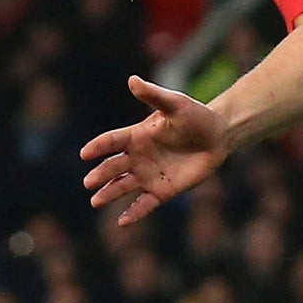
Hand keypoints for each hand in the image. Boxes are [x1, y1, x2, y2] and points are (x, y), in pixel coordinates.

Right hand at [81, 76, 230, 225]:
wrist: (218, 136)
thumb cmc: (195, 116)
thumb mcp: (175, 104)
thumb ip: (153, 95)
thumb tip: (132, 80)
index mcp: (136, 136)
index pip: (111, 142)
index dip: (98, 147)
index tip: (85, 154)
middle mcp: (137, 157)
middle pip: (113, 167)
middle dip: (101, 175)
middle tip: (89, 183)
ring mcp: (149, 175)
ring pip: (123, 186)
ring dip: (109, 194)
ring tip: (95, 201)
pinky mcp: (163, 190)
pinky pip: (145, 204)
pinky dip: (134, 213)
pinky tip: (122, 222)